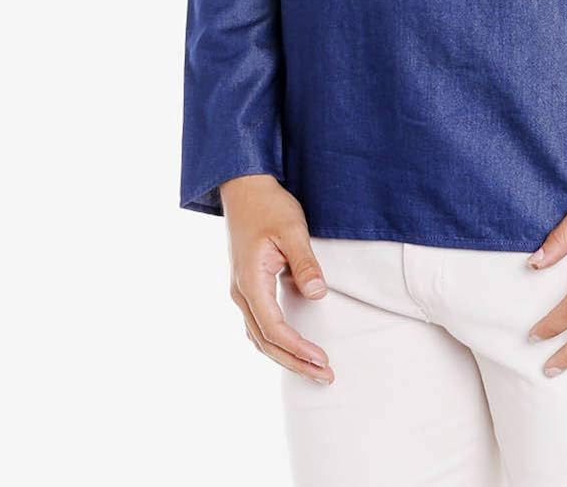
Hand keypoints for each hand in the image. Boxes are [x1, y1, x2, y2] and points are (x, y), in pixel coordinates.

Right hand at [219, 174, 334, 384]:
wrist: (244, 188)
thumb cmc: (268, 206)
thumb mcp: (292, 229)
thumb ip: (304, 263)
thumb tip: (318, 295)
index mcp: (250, 282)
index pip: (274, 329)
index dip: (298, 349)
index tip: (322, 360)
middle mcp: (241, 293)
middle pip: (265, 342)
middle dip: (295, 362)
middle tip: (325, 377)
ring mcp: (241, 292)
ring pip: (259, 337)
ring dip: (285, 356)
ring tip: (313, 369)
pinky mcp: (246, 287)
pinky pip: (258, 325)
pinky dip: (275, 342)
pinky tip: (292, 347)